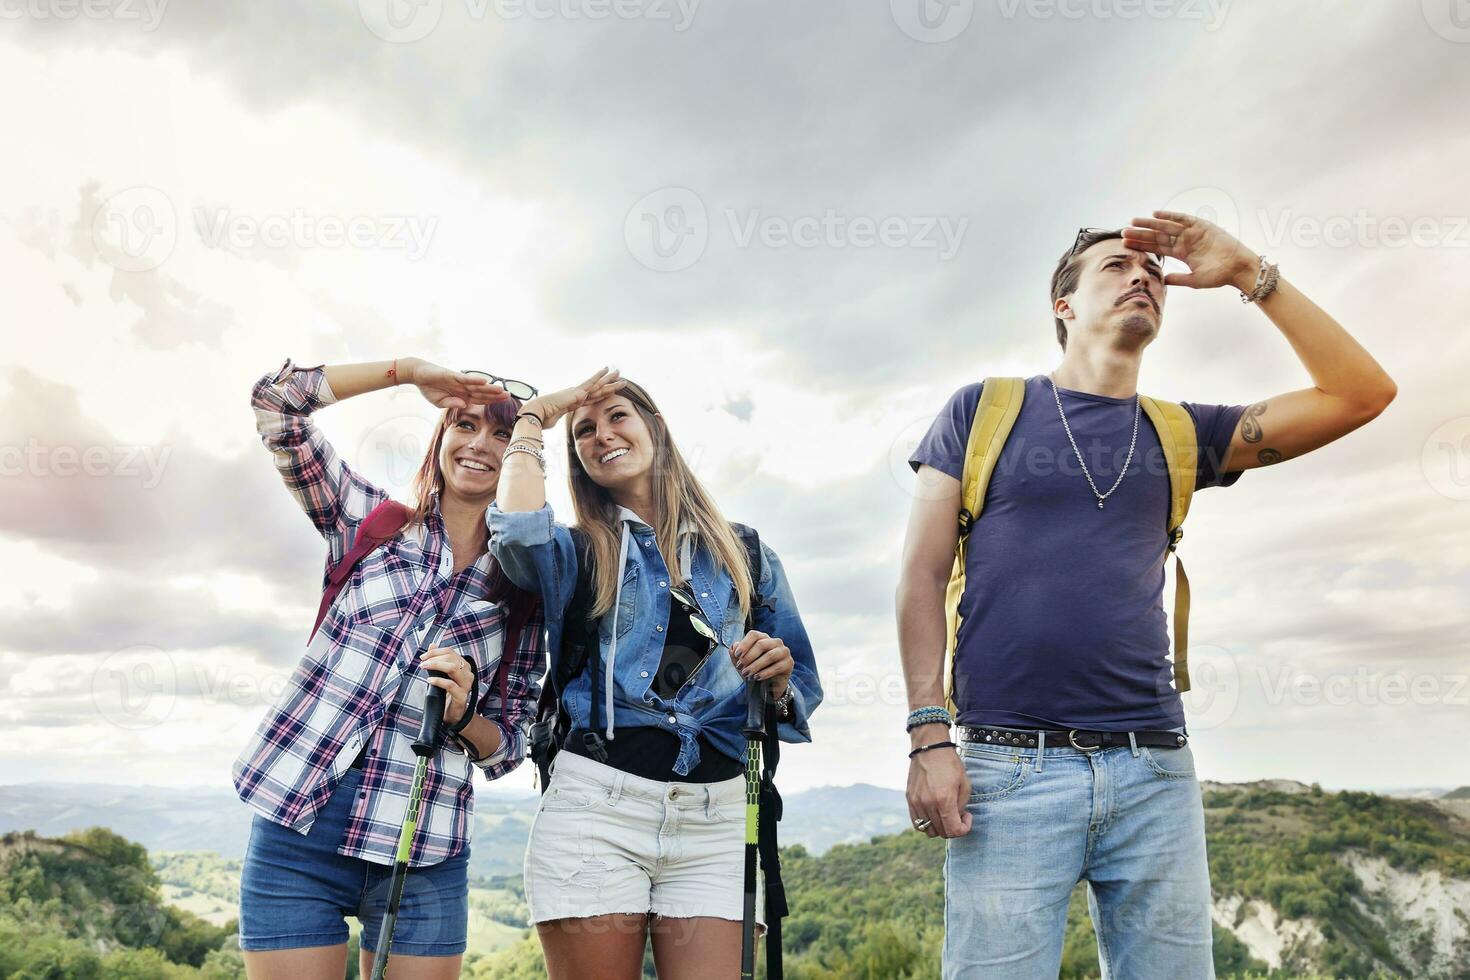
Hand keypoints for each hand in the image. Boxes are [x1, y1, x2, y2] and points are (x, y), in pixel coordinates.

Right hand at [406, 358, 514, 410]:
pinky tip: (484, 381)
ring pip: (477, 386)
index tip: (503, 403)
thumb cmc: (429, 389)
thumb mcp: (439, 403)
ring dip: (489, 388)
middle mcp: (463, 388)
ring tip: (501, 390)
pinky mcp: (453, 375)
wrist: (418, 375)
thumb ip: (451, 404)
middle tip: (509, 395)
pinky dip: (474, 380)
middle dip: (495, 395)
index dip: (491, 402)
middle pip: (482, 393)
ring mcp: (459, 382)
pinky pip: (466, 379)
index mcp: (462, 396)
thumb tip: (463, 405)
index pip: (480, 400)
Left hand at [420, 645, 476, 726]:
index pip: (450, 652)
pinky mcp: (462, 696)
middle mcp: (468, 673)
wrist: (454, 714)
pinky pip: (450, 685)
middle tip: (422, 663)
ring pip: (453, 668)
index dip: (435, 652)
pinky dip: (438, 680)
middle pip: (451, 658)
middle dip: (434, 658)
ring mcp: (466, 684)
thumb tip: (432, 645)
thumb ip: (438, 660)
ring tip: (424, 668)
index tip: (423, 656)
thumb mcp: (442, 674)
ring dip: (436, 665)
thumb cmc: (448, 693)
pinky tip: (429, 680)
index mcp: (464, 666)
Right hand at [521, 367, 624, 428]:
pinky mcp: (577, 393)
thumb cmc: (541, 418)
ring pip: (598, 386)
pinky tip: (606, 370)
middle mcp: (576, 395)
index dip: (600, 393)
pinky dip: (599, 376)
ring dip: (609, 380)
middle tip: (618, 375)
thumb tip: (551, 421)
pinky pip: (591, 383)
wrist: (536, 413)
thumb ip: (556, 418)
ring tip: (619, 372)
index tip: (608, 389)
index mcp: (572, 402)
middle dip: (608, 383)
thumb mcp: (553, 420)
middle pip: (596, 389)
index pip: (590, 398)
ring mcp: (577, 393)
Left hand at [730, 630, 793, 700]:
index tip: (737, 655)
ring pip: (770, 656)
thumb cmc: (754, 670)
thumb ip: (736, 654)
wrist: (768, 686)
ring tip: (747, 674)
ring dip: (756, 666)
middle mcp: (775, 642)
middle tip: (740, 668)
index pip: (754, 635)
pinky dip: (765, 673)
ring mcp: (784, 651)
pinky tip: (757, 678)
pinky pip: (777, 666)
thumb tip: (733, 647)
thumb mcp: (742, 663)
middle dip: (748, 657)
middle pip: (761, 644)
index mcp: (763, 638)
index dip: (744, 644)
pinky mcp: (789, 663)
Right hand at [907, 733, 972, 838]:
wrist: (930, 748)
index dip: (964, 828)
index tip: (967, 817)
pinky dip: (926, 824)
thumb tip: (957, 819)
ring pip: (928, 830)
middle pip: (942, 832)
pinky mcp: (909, 800)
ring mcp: (917, 802)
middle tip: (958, 814)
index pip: (953, 831)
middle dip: (953, 827)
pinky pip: (917, 823)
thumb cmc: (950, 764)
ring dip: (939, 827)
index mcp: (944, 800)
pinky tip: (933, 813)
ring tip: (944, 813)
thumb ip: (961, 806)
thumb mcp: (964, 784)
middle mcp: (928, 804)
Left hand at [1122, 210, 1258, 291]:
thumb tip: (1162, 280)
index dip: (1142, 245)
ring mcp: (1193, 233)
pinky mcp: (1203, 226)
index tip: (1126, 244)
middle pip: (1158, 236)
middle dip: (1141, 234)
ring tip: (1134, 221)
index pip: (1157, 248)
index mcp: (1182, 253)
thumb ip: (1178, 278)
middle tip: (1123, 232)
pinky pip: (1184, 219)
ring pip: (1167, 226)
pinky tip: (1156, 214)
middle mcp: (1185, 241)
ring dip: (1151, 223)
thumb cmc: (1219, 276)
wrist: (1238, 269)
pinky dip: (1171, 216)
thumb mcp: (1194, 280)